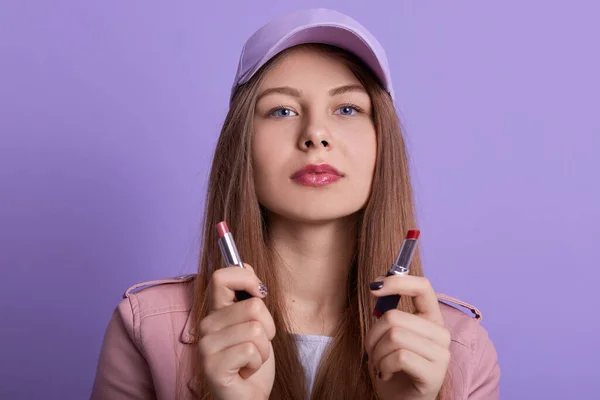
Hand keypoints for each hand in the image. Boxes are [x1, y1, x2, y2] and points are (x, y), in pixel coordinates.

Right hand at [198, 264, 275, 399]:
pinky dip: (258, 363)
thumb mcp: (255, 322)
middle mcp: (205, 326)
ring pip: (256, 329)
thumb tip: (247, 265)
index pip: (222, 276)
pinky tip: (246, 371)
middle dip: (268, 327)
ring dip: (264, 348)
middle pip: (253, 306)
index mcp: (214, 312)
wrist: (249, 396)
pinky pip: (252, 350)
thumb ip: (248, 296)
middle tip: (257, 344)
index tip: (260, 292)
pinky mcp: (213, 367)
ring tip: (251, 359)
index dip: (247, 277)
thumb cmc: (253, 361)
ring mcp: (206, 347)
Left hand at [365, 275, 450, 399]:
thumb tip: (376, 285)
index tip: (374, 288)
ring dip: (376, 352)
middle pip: (395, 316)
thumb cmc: (392, 366)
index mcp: (431, 318)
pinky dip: (383, 366)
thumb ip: (389, 312)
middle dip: (373, 334)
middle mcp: (441, 333)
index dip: (397, 282)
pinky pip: (398, 357)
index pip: (423, 287)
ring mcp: (441, 354)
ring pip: (394, 335)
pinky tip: (385, 374)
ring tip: (379, 364)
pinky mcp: (435, 373)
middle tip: (372, 350)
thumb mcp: (389, 335)